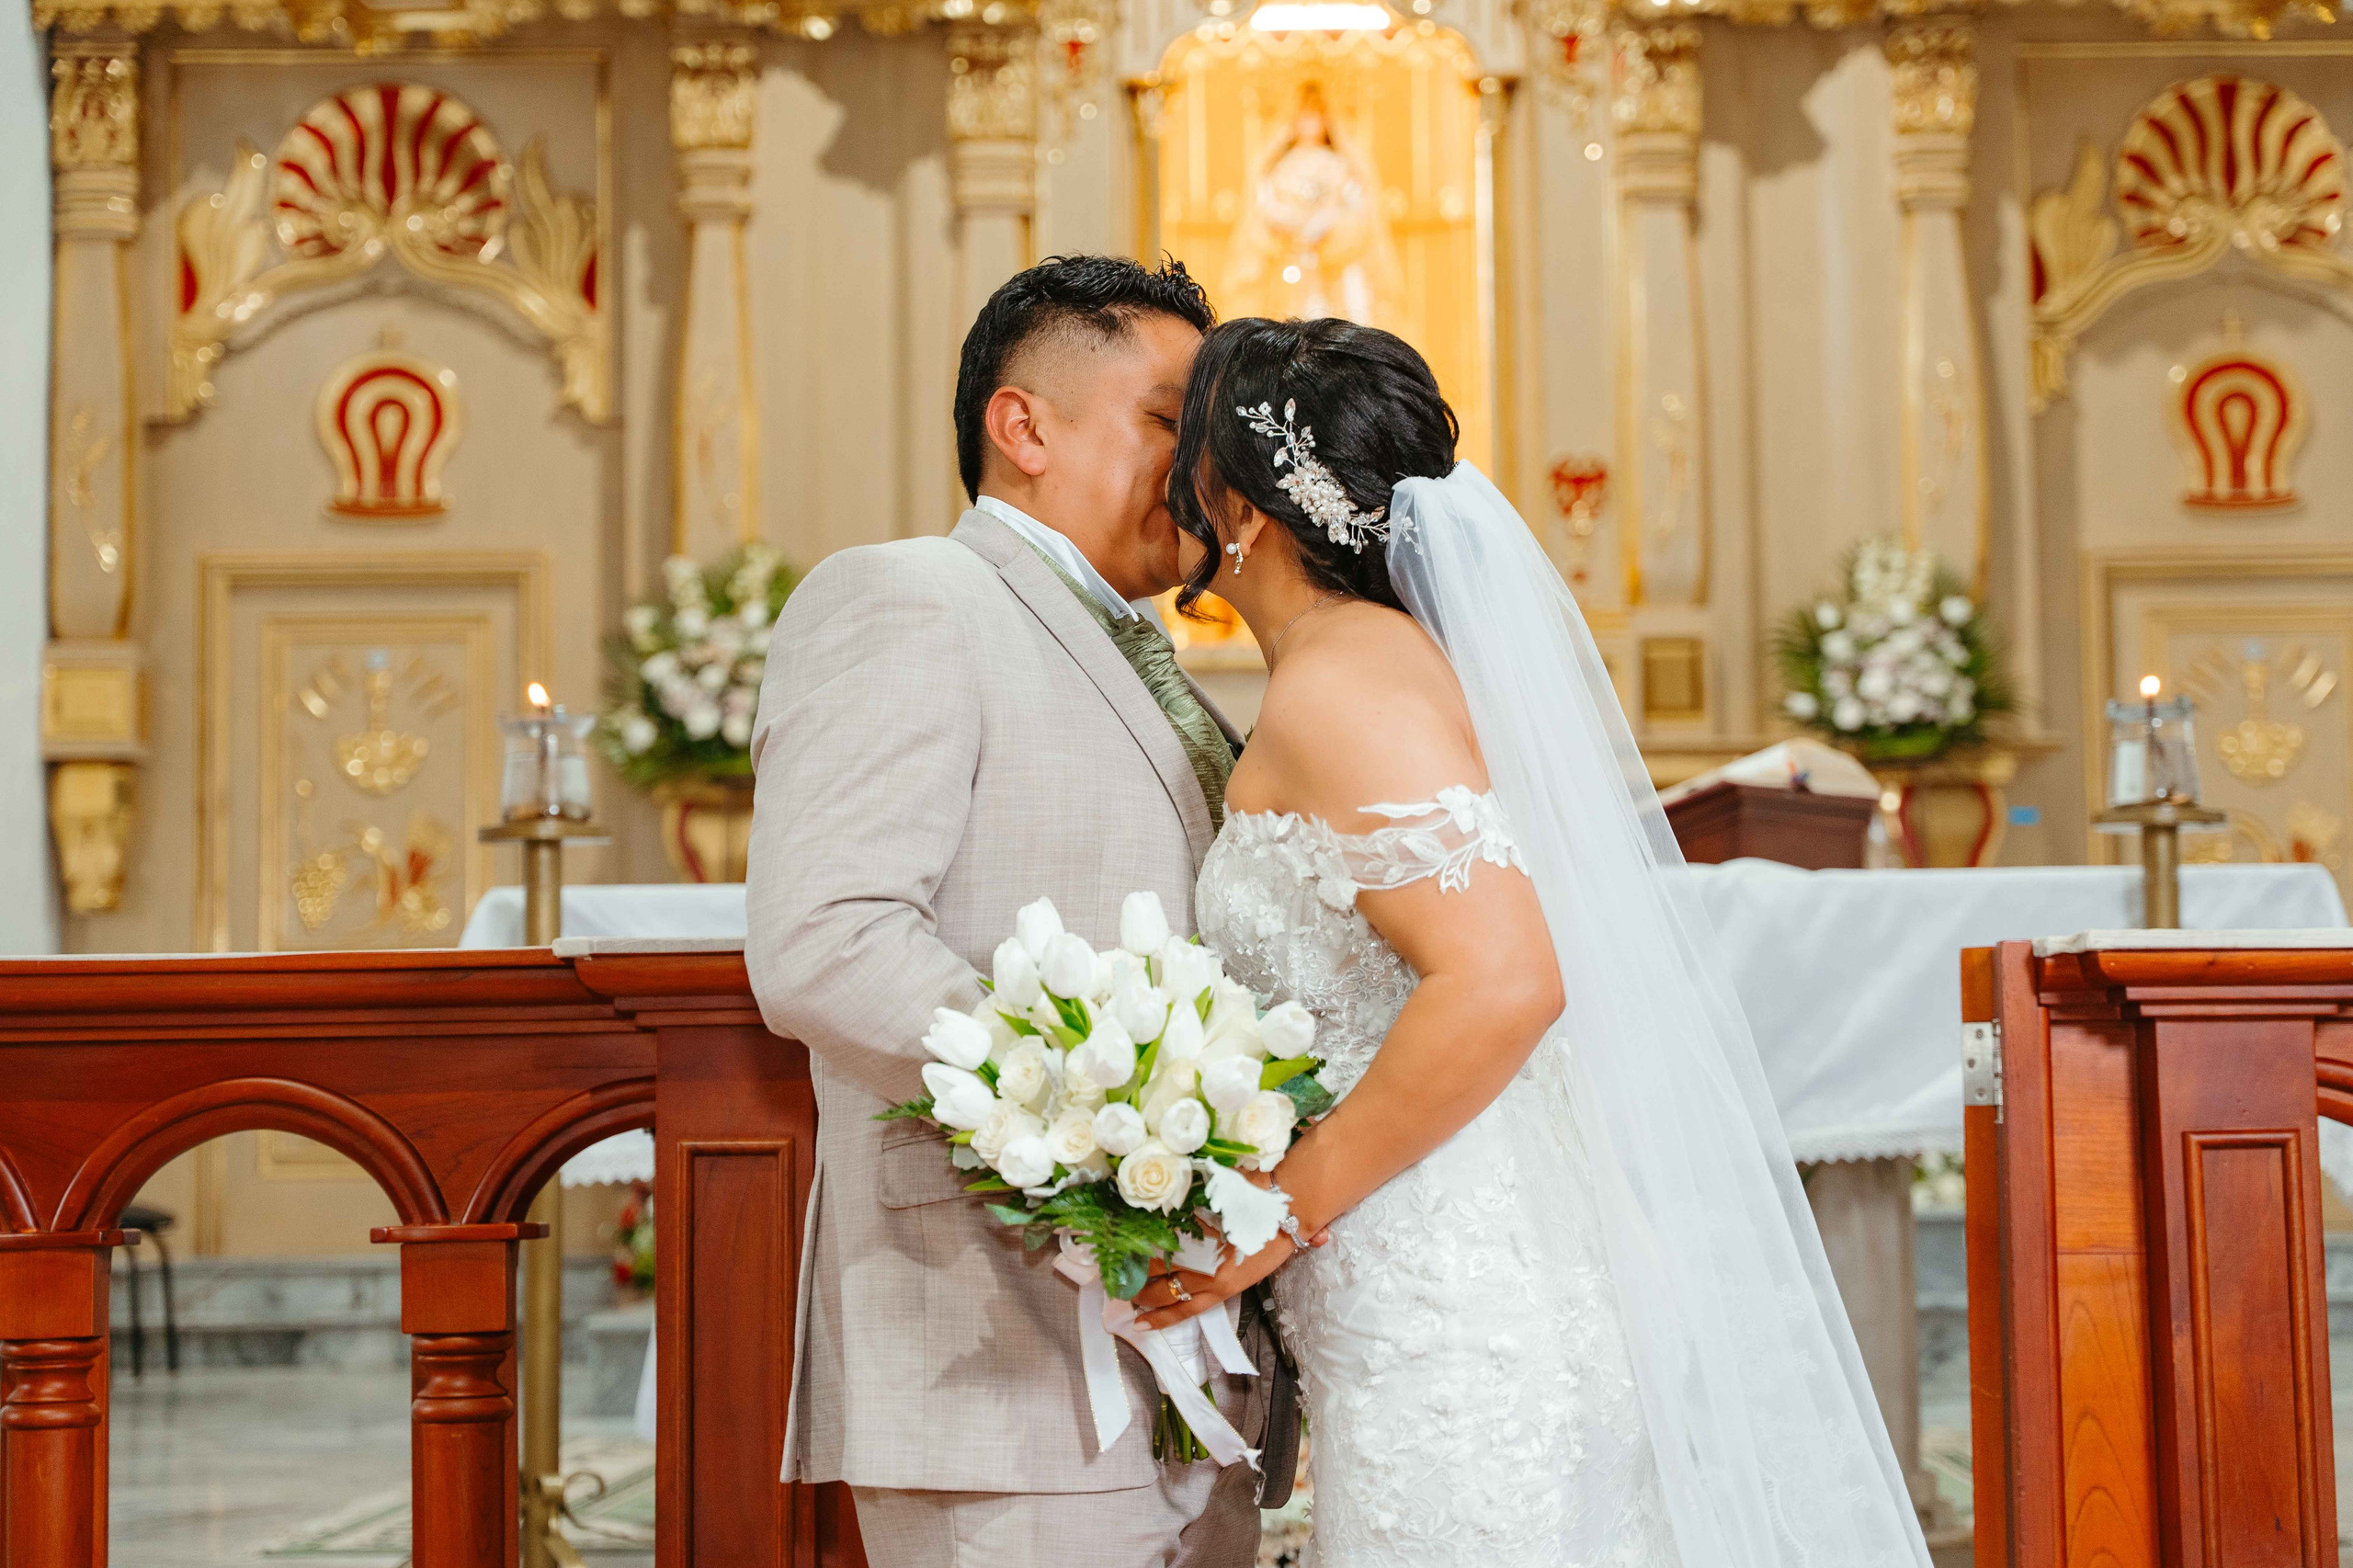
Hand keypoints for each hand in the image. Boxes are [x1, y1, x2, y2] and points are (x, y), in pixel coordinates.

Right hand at [1131, 1229, 1297, 1331]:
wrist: (1287, 1208)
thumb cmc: (1275, 1238)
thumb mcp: (1252, 1270)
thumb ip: (1228, 1277)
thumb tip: (1211, 1283)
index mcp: (1223, 1288)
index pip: (1183, 1310)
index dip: (1158, 1318)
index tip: (1139, 1323)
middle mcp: (1207, 1274)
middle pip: (1163, 1290)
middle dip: (1140, 1293)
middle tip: (1126, 1290)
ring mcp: (1199, 1249)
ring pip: (1159, 1263)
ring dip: (1139, 1266)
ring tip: (1127, 1265)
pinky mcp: (1195, 1222)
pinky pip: (1167, 1233)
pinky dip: (1150, 1236)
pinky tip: (1137, 1237)